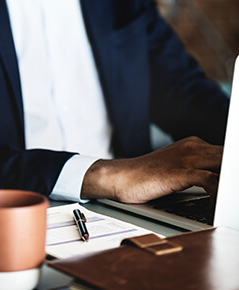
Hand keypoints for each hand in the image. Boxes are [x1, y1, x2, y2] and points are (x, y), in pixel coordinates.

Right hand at [81, 136, 221, 203]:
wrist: (121, 177)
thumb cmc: (146, 176)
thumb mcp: (175, 168)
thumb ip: (196, 169)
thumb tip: (216, 182)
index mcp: (193, 145)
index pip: (227, 153)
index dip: (232, 169)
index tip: (232, 186)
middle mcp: (192, 147)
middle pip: (229, 156)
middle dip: (233, 175)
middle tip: (233, 191)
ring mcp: (185, 159)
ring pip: (225, 164)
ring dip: (230, 182)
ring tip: (230, 196)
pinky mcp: (178, 172)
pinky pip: (210, 180)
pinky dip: (219, 192)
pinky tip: (218, 202)